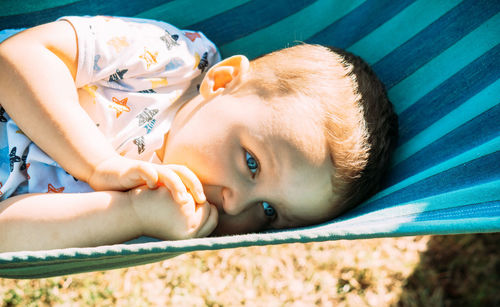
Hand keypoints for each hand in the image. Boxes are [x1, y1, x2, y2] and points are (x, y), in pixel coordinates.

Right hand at [88, 155, 205, 203]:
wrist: (107, 174)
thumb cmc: (132, 188)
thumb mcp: (152, 195)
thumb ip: (167, 201)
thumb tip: (186, 216)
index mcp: (166, 176)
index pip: (188, 178)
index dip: (198, 188)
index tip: (205, 204)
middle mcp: (159, 171)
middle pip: (182, 172)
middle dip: (193, 185)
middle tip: (200, 201)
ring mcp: (147, 170)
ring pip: (166, 172)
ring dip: (176, 184)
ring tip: (183, 199)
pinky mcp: (132, 169)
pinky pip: (143, 169)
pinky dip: (150, 175)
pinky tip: (153, 185)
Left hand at [128, 185, 217, 238]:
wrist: (130, 212)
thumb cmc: (154, 215)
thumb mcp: (177, 222)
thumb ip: (193, 220)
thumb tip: (213, 210)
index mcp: (189, 239)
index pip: (211, 223)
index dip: (207, 212)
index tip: (196, 205)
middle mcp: (190, 233)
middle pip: (211, 212)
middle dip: (202, 204)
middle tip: (185, 201)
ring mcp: (187, 219)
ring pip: (203, 201)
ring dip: (192, 196)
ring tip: (174, 201)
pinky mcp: (182, 204)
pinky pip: (193, 191)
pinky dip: (184, 188)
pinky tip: (168, 195)